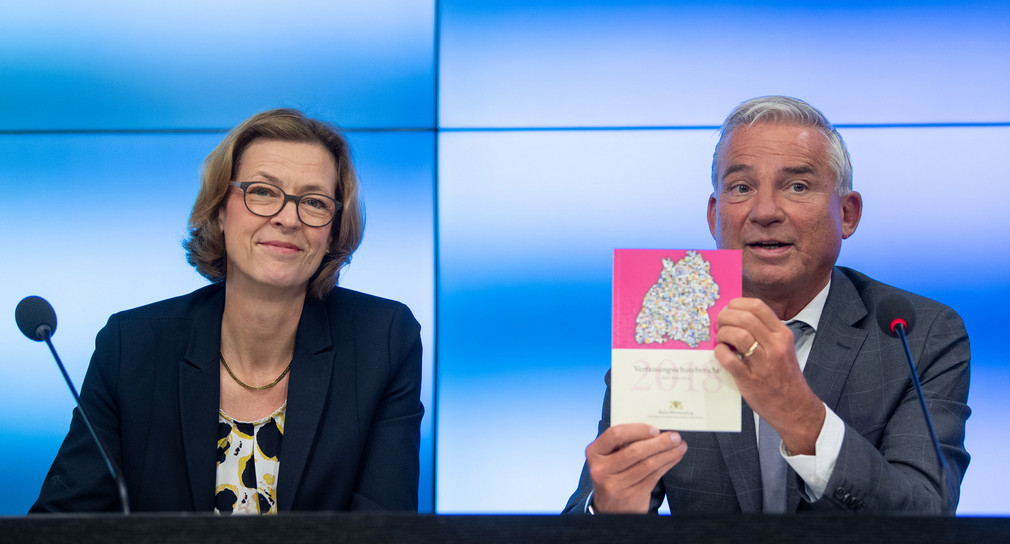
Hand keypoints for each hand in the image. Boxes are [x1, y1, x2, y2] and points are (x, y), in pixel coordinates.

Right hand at [586, 423, 686, 512]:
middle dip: (659, 442)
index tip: (655, 429)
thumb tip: (655, 430)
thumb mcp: (609, 457)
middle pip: (634, 451)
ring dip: (667, 453)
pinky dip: (667, 465)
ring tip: (680, 446)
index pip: (615, 435)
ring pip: (647, 464)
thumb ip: (623, 443)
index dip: (637, 430)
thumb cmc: (614, 473)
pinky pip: (653, 476)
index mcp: (594, 452)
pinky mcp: (630, 496)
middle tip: (675, 436)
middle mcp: (601, 469)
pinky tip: (674, 458)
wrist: (610, 507)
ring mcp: (615, 485)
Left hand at [714, 297, 824, 454]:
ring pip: (737, 335)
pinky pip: (729, 359)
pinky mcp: (750, 379)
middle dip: (726, 317)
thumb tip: (735, 316)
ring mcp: (763, 363)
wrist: (795, 407)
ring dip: (723, 333)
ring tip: (721, 339)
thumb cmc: (784, 376)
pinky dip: (720, 353)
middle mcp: (775, 346)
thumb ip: (763, 332)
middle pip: (745, 317)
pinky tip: (722, 353)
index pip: (758, 306)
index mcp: (782, 335)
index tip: (728, 309)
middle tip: (720, 324)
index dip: (737, 303)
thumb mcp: (781, 348)